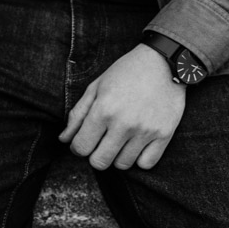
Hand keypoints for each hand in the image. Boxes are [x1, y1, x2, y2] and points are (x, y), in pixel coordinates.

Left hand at [59, 45, 185, 170]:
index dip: (78, 147)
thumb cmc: (125, 73)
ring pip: (122, 165)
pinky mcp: (164, 134)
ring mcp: (146, 131)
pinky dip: (139, 158)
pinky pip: (146, 164)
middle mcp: (124, 124)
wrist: (164, 62)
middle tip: (100, 143)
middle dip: (95, 155)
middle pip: (100, 162)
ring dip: (117, 156)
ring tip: (119, 140)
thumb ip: (77, 115)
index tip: (83, 141)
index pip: (81, 147)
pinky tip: (136, 144)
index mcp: (103, 110)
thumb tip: (64, 140)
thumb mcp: (96, 87)